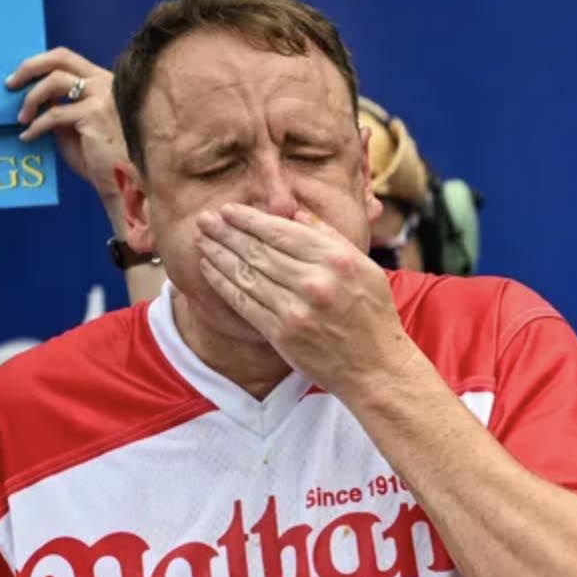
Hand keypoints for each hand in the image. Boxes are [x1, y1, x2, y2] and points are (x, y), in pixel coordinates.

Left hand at [7, 47, 128, 230]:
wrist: (123, 183)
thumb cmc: (102, 160)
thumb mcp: (77, 127)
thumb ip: (61, 107)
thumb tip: (35, 97)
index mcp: (103, 81)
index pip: (67, 59)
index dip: (39, 63)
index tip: (19, 77)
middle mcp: (104, 82)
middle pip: (60, 58)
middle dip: (29, 67)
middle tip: (10, 85)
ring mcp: (101, 96)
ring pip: (53, 82)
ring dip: (31, 99)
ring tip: (22, 119)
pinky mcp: (94, 114)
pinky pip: (54, 114)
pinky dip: (36, 126)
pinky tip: (28, 137)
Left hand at [197, 204, 418, 397]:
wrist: (375, 367)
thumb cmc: (373, 315)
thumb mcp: (365, 267)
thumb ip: (330, 238)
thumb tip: (297, 214)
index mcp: (335, 259)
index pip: (281, 231)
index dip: (250, 219)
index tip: (229, 209)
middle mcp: (314, 281)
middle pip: (259, 250)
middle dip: (227, 232)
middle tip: (204, 219)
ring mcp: (295, 309)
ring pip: (247, 274)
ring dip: (219, 254)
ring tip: (201, 241)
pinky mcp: (282, 333)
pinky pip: (244, 302)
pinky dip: (223, 283)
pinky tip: (209, 269)